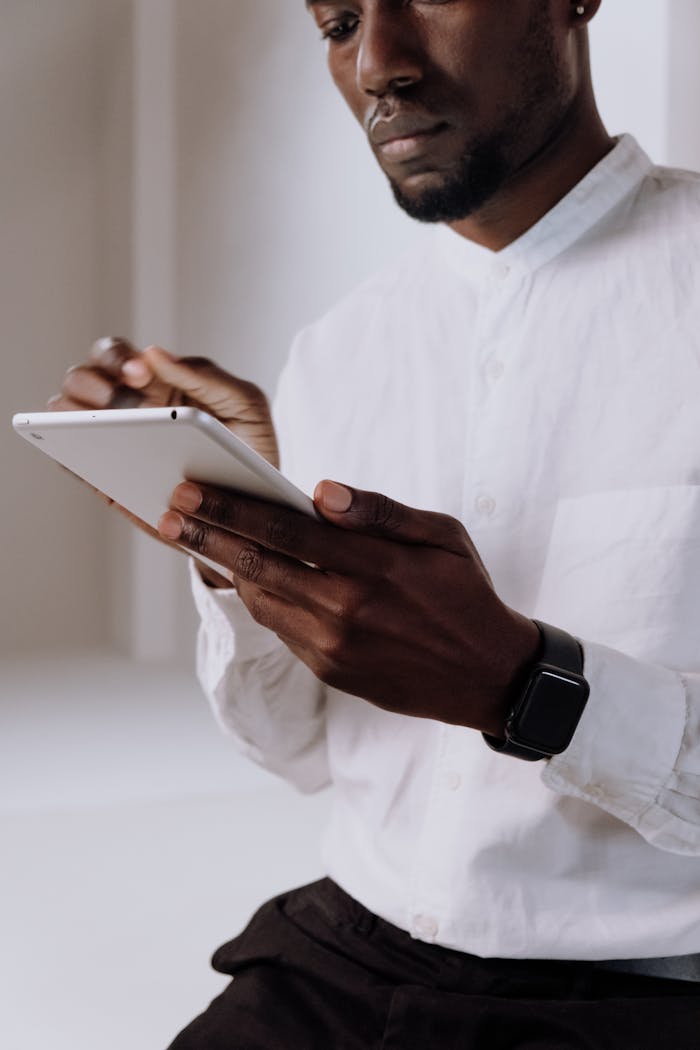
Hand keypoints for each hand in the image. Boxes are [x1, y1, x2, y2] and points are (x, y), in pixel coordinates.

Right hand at [49, 338, 278, 586]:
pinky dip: (70, 458)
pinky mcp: (107, 480)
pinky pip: (75, 464)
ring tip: (101, 430)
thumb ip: (205, 375)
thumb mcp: (244, 403)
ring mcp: (112, 442)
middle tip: (112, 401)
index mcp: (156, 380)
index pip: (118, 357)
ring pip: (68, 416)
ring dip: (72, 416)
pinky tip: (89, 461)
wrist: (258, 504)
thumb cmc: (249, 444)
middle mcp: (126, 406)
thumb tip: (154, 353)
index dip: (119, 360)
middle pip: (83, 379)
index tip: (139, 375)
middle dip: (90, 383)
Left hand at [157, 479, 539, 733]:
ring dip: (226, 567)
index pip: (286, 530)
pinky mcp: (330, 671)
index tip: (193, 489)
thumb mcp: (443, 537)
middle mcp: (346, 609)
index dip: (232, 507)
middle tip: (170, 512)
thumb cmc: (466, 595)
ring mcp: (334, 646)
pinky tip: (247, 575)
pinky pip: (281, 628)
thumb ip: (380, 512)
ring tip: (199, 537)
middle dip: (207, 534)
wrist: (487, 676)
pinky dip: (260, 597)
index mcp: (375, 567)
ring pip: (262, 600)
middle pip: (258, 565)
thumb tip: (321, 491)